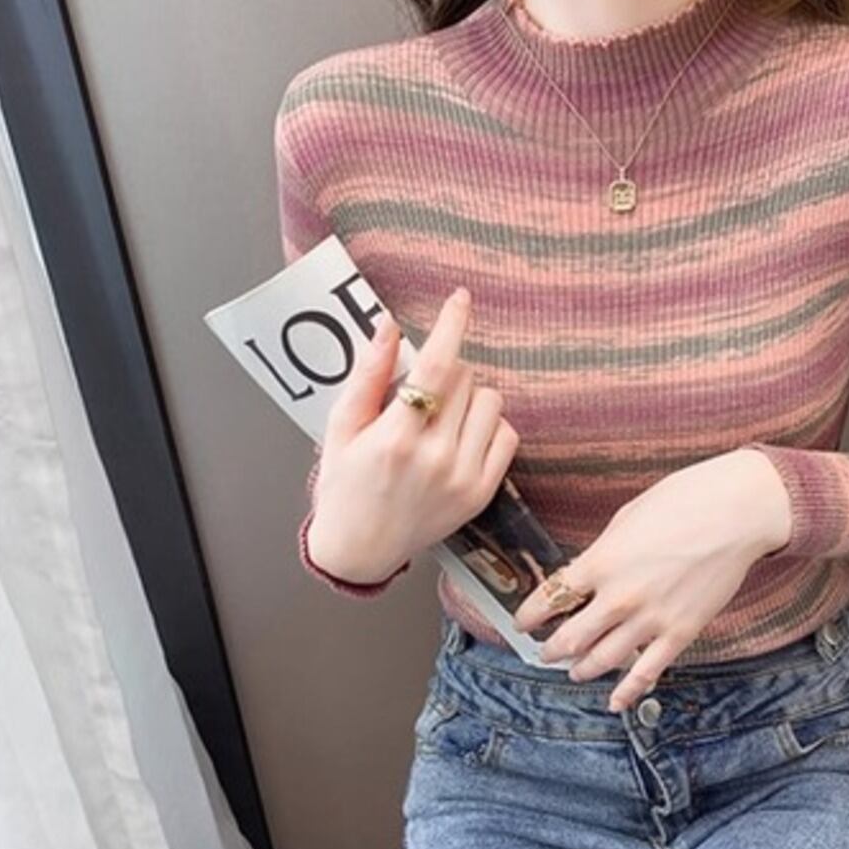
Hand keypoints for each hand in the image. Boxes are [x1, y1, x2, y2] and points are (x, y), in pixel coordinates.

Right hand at [307, 288, 519, 582]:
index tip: (460, 299)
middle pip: (464, 378)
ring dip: (469, 397)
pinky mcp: (482, 493)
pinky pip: (506, 435)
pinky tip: (460, 437)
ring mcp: (464, 478)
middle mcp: (436, 458)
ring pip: (490, 402)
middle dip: (444, 371)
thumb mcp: (342, 428)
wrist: (360, 549)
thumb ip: (368, 375)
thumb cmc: (345, 485)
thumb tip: (391, 326)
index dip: (451, 327)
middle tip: (419, 394)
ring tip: (440, 417)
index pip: (436, 368)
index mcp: (395, 439)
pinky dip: (488, 425)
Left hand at [511, 449, 792, 711]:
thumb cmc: (683, 502)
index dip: (530, 615)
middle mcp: (619, 597)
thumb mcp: (627, 518)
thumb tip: (587, 572)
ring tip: (574, 670)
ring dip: (582, 669)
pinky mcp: (680, 633)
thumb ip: (603, 552)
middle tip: (544, 652)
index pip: (550, 598)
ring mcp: (650, 619)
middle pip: (570, 638)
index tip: (522, 622)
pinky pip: (647, 672)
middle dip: (551, 649)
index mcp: (601, 562)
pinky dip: (627, 691)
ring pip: (603, 661)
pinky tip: (614, 701)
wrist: (736, 512)